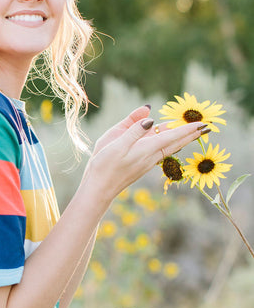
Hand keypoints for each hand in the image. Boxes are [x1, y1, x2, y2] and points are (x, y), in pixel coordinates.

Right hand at [85, 107, 207, 201]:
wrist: (99, 189)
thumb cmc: (103, 165)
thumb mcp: (115, 142)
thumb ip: (133, 128)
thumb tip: (151, 117)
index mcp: (146, 148)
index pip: (172, 135)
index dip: (188, 128)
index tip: (203, 123)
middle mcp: (150, 156)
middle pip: (176, 142)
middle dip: (191, 134)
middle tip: (208, 127)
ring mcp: (147, 162)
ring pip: (169, 147)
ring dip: (182, 138)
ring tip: (193, 132)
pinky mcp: (142, 165)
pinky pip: (161, 151)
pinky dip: (170, 143)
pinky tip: (171, 142)